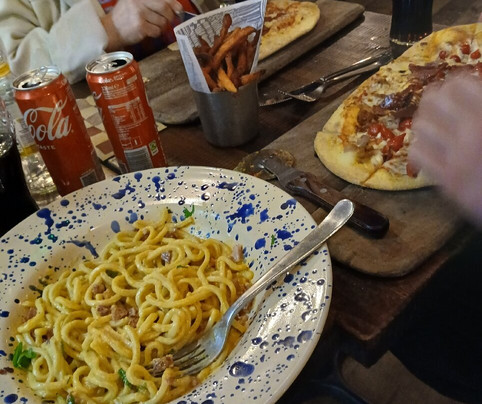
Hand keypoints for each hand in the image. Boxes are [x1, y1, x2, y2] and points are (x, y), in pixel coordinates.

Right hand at [101, 0, 182, 49]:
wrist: (111, 31)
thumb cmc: (125, 17)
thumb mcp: (134, 2)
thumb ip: (152, 2)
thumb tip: (176, 6)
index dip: (173, 3)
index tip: (179, 9)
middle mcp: (138, 2)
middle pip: (164, 7)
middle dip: (170, 16)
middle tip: (168, 20)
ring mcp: (139, 14)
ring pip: (162, 21)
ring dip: (161, 26)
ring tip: (152, 26)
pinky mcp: (141, 27)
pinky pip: (156, 31)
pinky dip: (156, 33)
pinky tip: (148, 32)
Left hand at [409, 73, 481, 225]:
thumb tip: (474, 85)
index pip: (458, 84)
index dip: (456, 85)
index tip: (457, 91)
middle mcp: (473, 132)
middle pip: (433, 100)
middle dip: (435, 100)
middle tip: (440, 106)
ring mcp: (458, 158)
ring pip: (421, 126)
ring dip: (426, 122)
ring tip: (433, 126)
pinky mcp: (447, 181)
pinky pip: (418, 154)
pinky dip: (420, 147)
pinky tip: (429, 148)